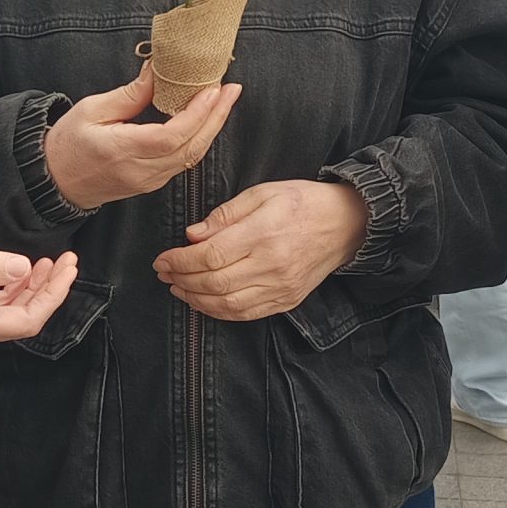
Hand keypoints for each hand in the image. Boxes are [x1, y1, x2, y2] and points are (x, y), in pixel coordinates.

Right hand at [0, 244, 80, 347]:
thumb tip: (24, 268)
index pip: (26, 320)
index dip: (53, 295)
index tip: (67, 267)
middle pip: (21, 317)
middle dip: (48, 289)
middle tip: (66, 261)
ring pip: (7, 312)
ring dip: (30, 288)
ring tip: (47, 263)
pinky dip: (10, 289)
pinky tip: (18, 272)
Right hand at [43, 65, 238, 210]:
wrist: (56, 181)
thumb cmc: (68, 144)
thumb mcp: (91, 110)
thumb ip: (129, 94)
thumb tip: (157, 72)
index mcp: (122, 151)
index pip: (171, 137)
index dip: (197, 114)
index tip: (212, 90)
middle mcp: (141, 171)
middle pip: (190, 148)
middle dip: (216, 117)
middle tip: (232, 89)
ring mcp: (149, 180)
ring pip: (192, 156)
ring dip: (212, 127)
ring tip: (225, 98)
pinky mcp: (152, 182)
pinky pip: (184, 161)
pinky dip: (200, 137)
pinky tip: (207, 118)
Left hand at [154, 179, 366, 322]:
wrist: (345, 224)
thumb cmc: (302, 202)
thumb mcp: (262, 193)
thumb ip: (225, 215)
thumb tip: (193, 235)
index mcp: (263, 233)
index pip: (210, 255)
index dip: (180, 261)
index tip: (162, 260)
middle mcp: (272, 265)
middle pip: (214, 282)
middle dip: (181, 280)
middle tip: (164, 274)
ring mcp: (280, 287)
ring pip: (227, 304)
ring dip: (195, 299)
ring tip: (178, 288)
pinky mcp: (286, 300)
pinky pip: (245, 314)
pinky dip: (218, 311)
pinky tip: (203, 302)